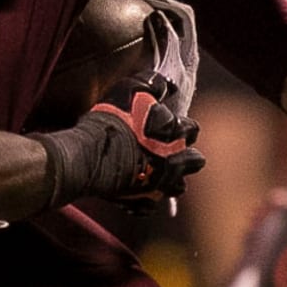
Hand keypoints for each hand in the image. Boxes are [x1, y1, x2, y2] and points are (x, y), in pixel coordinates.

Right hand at [36, 72, 205, 209]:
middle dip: (185, 154)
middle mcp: (175, 161)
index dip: (181, 125)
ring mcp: (161, 184)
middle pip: (195, 161)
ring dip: (171, 177)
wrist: (92, 156)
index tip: (169, 124)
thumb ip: (153, 84)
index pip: (192, 128)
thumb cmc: (112, 120)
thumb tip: (167, 85)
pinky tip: (135, 187)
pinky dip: (147, 196)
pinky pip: (153, 203)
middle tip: (167, 148)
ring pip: (179, 186)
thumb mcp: (131, 89)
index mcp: (175, 133)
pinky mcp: (145, 201)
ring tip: (155, 170)